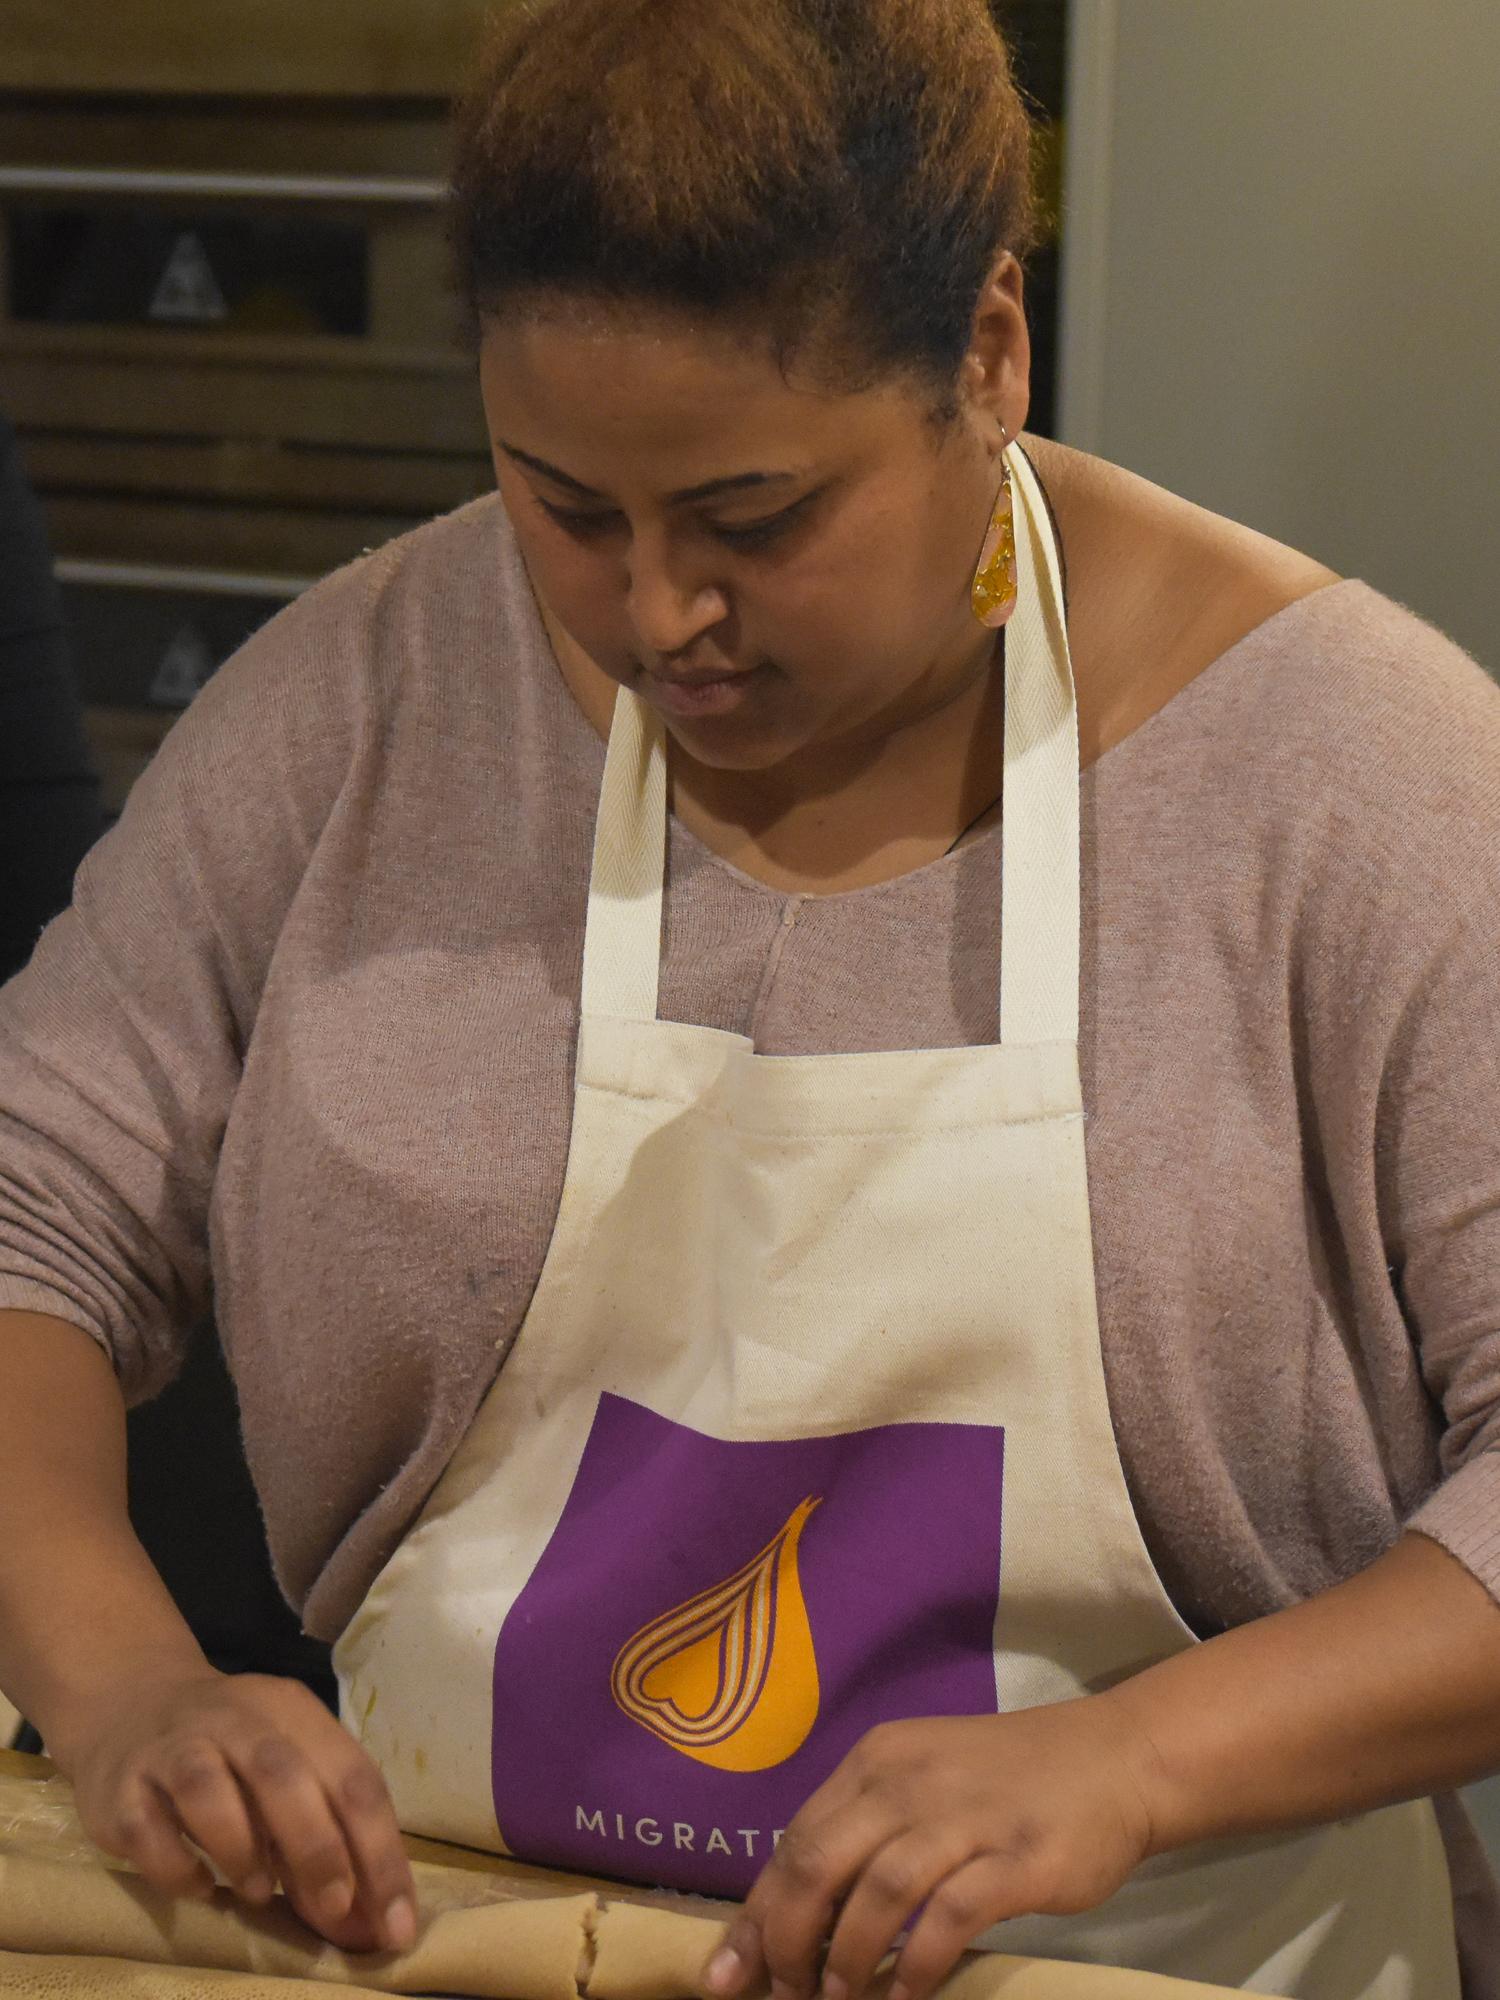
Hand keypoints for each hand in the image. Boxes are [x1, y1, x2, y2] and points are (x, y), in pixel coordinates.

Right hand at [51, 1663, 418, 1953]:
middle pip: (284, 1774)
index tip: (395, 1923)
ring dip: (242, 1851)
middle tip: (333, 1909)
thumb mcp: (287, 1778)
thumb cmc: (232, 1755)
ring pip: (208, 1790)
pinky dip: (177, 1867)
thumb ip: (327, 1841)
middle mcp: (236, 1718)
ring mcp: (174, 1747)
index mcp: (295, 1713)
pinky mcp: (122, 1784)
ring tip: (259, 1893)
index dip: (380, 1852)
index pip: (353, 1777)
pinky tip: (199, 1887)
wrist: (130, 1706)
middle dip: (318, 1850)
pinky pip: (146, 1829)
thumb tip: (369, 1926)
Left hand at [701, 1701, 1157, 1999]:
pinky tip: (905, 1995)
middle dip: (786, 1940)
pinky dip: (918, 1962)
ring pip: (878, 1890)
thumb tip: (795, 1913)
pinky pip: (950, 1915)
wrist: (1113, 1758)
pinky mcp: (1016, 1857)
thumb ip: (865, 1829)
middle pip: (820, 1863)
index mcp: (877, 1760)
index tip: (726, 1975)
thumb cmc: (1007, 1781)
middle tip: (781, 1996)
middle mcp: (910, 1780)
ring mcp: (964, 1817)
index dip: (757, 1913)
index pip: (795, 1840)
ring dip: (848, 1957)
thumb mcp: (923, 1783)